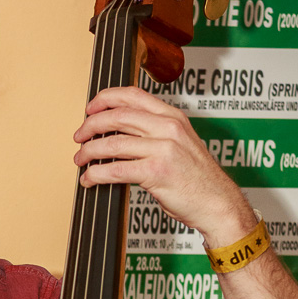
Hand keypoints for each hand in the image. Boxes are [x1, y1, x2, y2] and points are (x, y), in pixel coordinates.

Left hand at [73, 85, 253, 245]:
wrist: (218, 203)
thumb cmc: (198, 179)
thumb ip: (156, 133)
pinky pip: (116, 170)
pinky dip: (97, 174)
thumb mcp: (181, 144)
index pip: (133, 95)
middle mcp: (168, 128)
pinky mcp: (156, 172)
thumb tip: (121, 133)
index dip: (106, 98)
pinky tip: (90, 178)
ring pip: (113, 143)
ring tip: (80, 159)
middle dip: (91, 125)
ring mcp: (163, 149)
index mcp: (173, 117)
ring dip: (89, 151)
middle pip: (118, 116)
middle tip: (79, 136)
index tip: (90, 109)